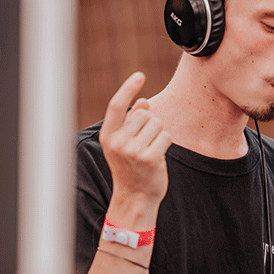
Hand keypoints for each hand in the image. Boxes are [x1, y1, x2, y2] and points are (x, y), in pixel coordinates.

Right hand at [99, 73, 171, 221]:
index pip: (117, 105)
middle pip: (144, 114)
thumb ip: (132, 122)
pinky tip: (158, 156)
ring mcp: (133, 150)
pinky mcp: (150, 158)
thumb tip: (144, 101)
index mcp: (108, 135)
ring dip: (159, 134)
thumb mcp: (125, 144)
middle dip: (150, 123)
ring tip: (150, 151)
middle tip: (145, 144)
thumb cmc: (131, 167)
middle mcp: (118, 142)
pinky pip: (166, 136)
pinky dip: (166, 143)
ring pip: (157, 123)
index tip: (140, 76)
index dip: (128, 88)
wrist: (135, 198)